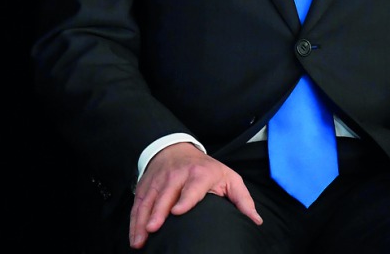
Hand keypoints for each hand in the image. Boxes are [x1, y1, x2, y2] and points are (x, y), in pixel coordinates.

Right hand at [129, 142, 261, 248]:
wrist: (177, 149)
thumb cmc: (207, 169)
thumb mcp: (229, 178)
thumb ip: (242, 200)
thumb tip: (256, 220)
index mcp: (201, 174)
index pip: (193, 186)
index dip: (185, 198)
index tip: (178, 211)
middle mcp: (178, 176)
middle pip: (166, 194)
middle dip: (158, 211)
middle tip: (153, 228)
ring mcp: (159, 181)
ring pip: (149, 201)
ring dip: (142, 220)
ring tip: (140, 239)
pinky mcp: (146, 186)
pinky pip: (138, 204)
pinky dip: (133, 221)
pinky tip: (134, 237)